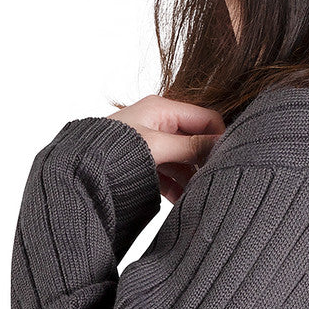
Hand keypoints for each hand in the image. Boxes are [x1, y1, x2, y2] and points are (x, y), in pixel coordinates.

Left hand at [109, 95, 223, 202]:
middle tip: (214, 181)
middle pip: (196, 140)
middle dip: (205, 161)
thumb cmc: (114, 151)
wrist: (80, 171)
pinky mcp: (146, 164)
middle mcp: (159, 123)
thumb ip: (191, 146)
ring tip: (198, 194)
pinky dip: (177, 186)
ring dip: (192, 177)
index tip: (227, 160)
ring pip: (184, 160)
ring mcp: (153, 144)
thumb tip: (223, 146)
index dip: (219, 138)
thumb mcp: (157, 147)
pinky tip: (182, 200)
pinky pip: (170, 173)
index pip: (206, 118)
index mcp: (162, 108)